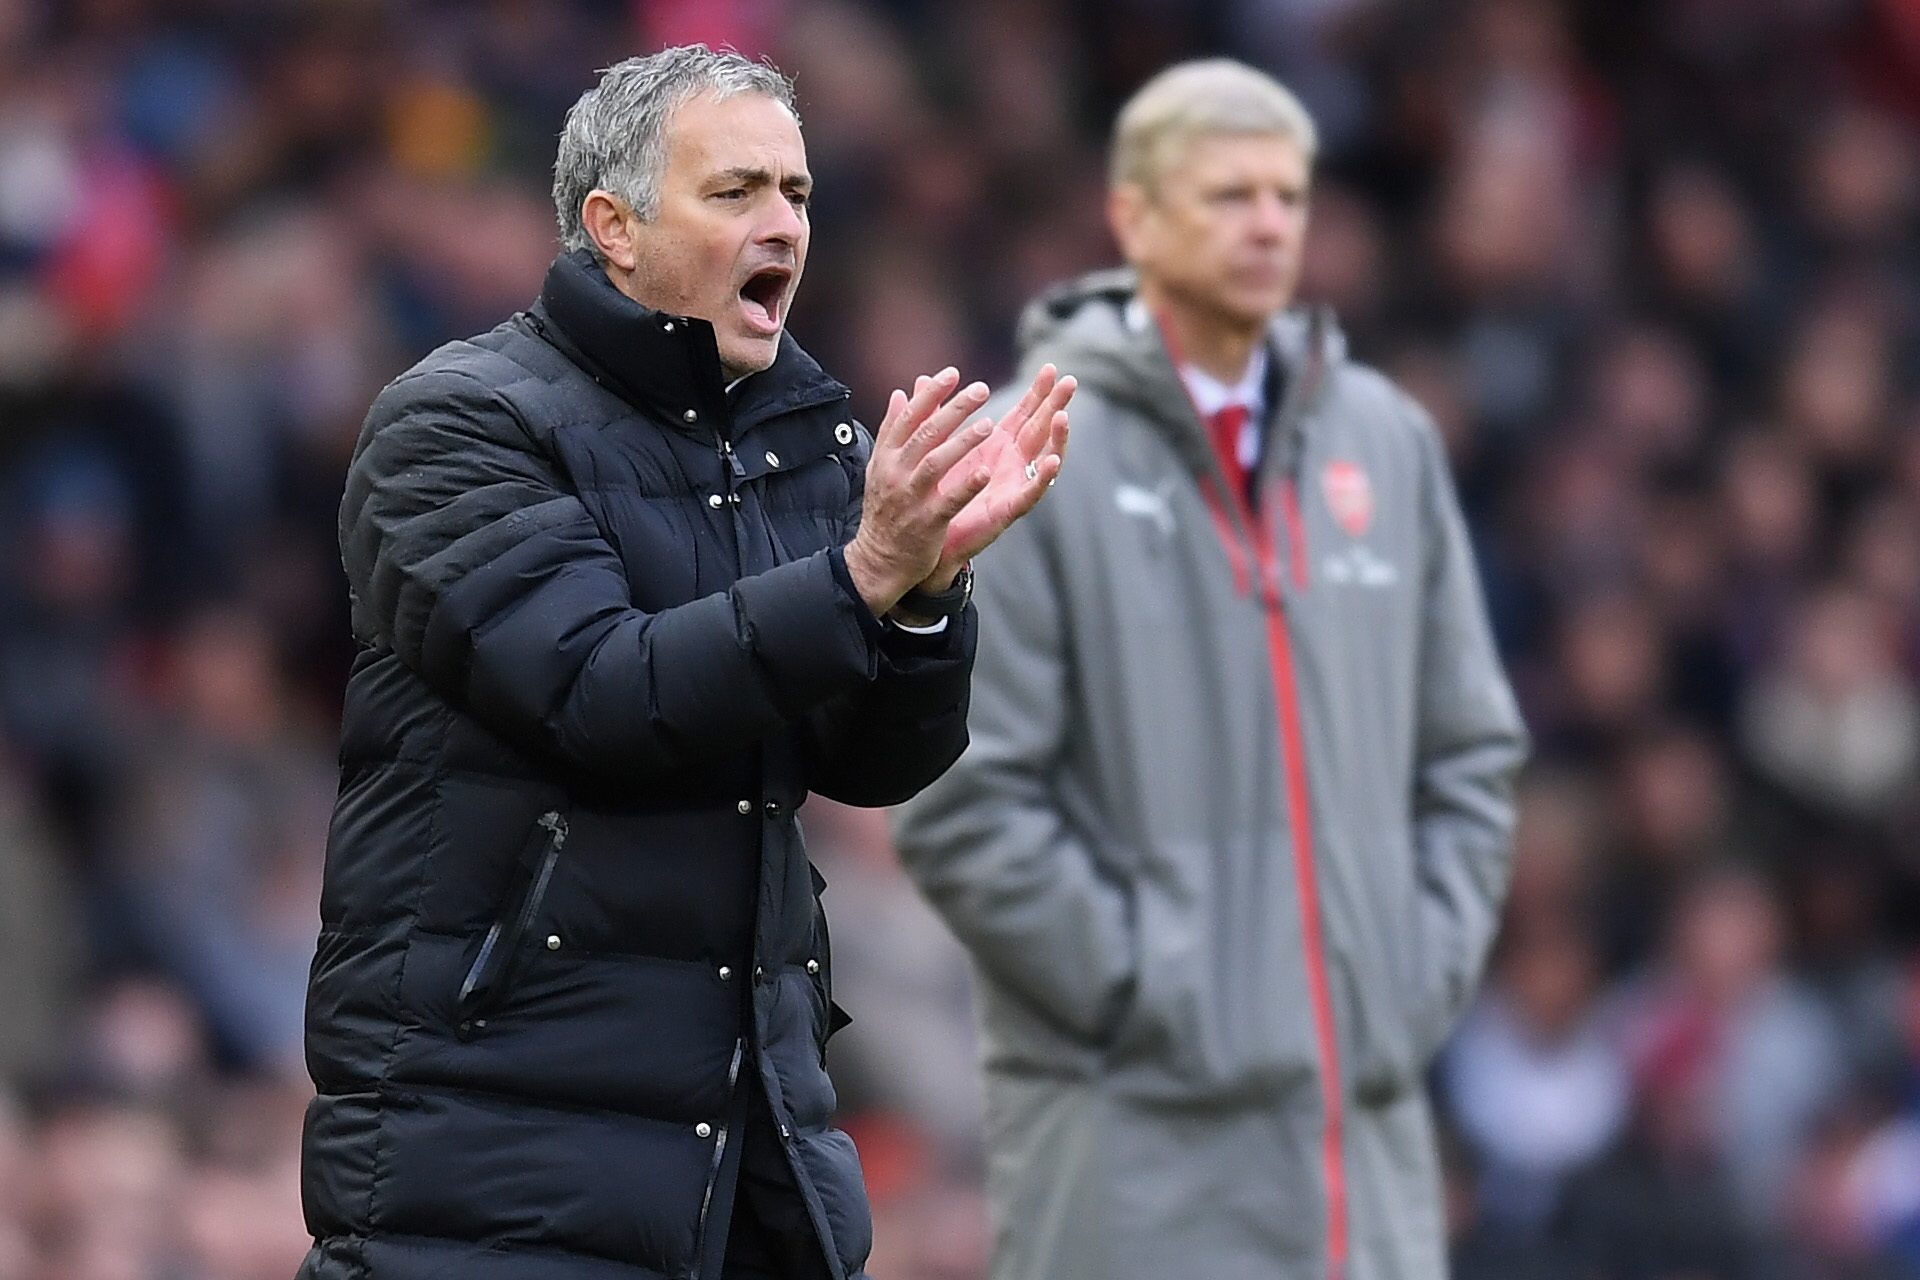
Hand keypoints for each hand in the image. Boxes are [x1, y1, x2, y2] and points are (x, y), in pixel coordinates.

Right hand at [842, 368, 996, 615]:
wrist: (878, 559)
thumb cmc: (886, 509)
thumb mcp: (882, 467)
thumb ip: (893, 430)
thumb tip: (899, 394)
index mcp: (887, 457)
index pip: (908, 417)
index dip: (931, 394)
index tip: (953, 373)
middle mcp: (896, 473)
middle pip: (925, 434)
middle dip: (953, 409)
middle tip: (981, 389)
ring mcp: (910, 498)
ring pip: (935, 463)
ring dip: (962, 442)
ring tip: (988, 425)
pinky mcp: (927, 523)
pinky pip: (948, 501)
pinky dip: (966, 487)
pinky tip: (985, 473)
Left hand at [921, 364, 1072, 588]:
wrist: (932, 538)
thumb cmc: (939, 492)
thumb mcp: (936, 447)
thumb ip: (935, 414)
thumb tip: (922, 381)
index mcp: (998, 446)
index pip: (1024, 413)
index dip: (1038, 392)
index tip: (1051, 368)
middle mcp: (1012, 463)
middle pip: (1040, 428)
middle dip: (1056, 404)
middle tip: (1070, 381)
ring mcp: (1014, 485)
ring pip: (1044, 456)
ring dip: (1057, 437)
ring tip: (1063, 416)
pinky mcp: (1009, 509)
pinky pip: (1031, 492)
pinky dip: (1044, 477)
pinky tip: (1053, 461)